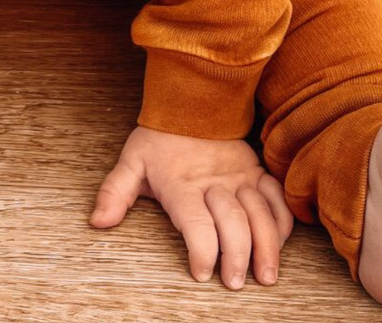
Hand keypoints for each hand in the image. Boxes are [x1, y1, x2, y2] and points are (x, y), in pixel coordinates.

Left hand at [89, 124, 293, 287]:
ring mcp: (239, 176)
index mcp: (182, 185)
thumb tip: (98, 222)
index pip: (197, 224)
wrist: (192, 98)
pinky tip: (280, 242)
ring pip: (261, 213)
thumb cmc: (160, 137)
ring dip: (267, 246)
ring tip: (266, 275)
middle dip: (237, 257)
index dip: (202, 252)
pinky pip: (277, 197)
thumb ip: (115, 192)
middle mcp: (215, 182)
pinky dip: (283, 220)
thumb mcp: (132, 161)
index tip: (201, 273)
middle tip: (235, 283)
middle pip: (234, 224)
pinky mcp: (256, 171)